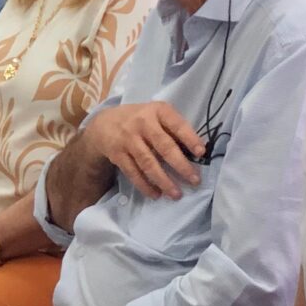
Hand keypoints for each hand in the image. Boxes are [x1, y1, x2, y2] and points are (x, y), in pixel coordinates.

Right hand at [85, 102, 204, 199]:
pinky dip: (145, 185)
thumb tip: (196, 152)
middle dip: (181, 165)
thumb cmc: (141, 120)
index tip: (201, 153)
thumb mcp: (156, 115)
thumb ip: (173, 129)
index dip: (190, 138)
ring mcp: (128, 139)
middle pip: (164, 146)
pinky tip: (156, 194)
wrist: (104, 123)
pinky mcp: (117, 154)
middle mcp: (142, 123)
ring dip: (163, 180)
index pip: (177, 124)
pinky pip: (133, 172)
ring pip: (148, 163)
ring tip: (176, 194)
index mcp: (157, 111)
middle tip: (194, 180)